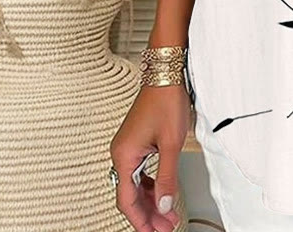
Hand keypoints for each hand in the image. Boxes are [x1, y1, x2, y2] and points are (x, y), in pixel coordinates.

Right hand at [109, 84, 191, 230]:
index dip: (141, 220)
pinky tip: (162, 193)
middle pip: (131, 195)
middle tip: (166, 227)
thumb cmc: (166, 101)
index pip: (127, 200)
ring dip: (151, 200)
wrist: (166, 75)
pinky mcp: (136, 142)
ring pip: (136, 184)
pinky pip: (140, 172)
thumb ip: (167, 177)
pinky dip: (151, 185)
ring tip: (167, 214)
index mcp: (124, 156)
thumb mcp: (171, 144)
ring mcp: (128, 147)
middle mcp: (121, 153)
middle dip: (149, 213)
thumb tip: (166, 205)